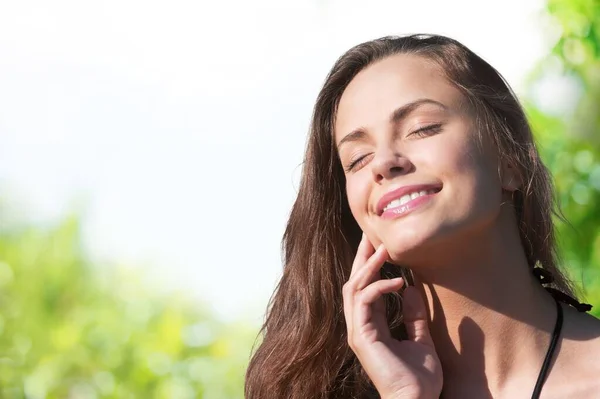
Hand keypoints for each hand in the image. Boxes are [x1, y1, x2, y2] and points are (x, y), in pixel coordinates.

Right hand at [342, 234, 442, 398]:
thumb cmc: (419, 379)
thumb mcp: (421, 339)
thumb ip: (414, 316)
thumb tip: (411, 289)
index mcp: (371, 326)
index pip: (365, 289)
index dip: (370, 266)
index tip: (379, 245)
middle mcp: (360, 326)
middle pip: (354, 283)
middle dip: (362, 258)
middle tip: (371, 235)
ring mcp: (358, 332)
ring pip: (354, 288)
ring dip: (368, 266)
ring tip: (384, 249)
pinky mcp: (361, 337)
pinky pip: (364, 302)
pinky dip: (378, 287)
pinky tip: (398, 281)